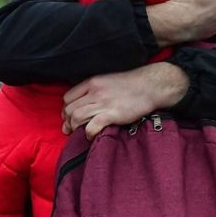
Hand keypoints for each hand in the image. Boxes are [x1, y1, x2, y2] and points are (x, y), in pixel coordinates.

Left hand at [62, 63, 189, 138]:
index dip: (65, 109)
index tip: (68, 117)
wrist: (149, 86)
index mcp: (92, 83)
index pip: (67, 97)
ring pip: (77, 117)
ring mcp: (103, 103)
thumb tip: (83, 103)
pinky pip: (92, 126)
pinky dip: (88, 133)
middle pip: (70, 109)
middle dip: (67, 121)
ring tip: (78, 133)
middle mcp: (94, 92)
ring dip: (74, 127)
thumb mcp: (107, 81)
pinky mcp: (112, 114)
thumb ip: (94, 89)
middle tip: (69, 129)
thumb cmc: (130, 85)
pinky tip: (90, 136)